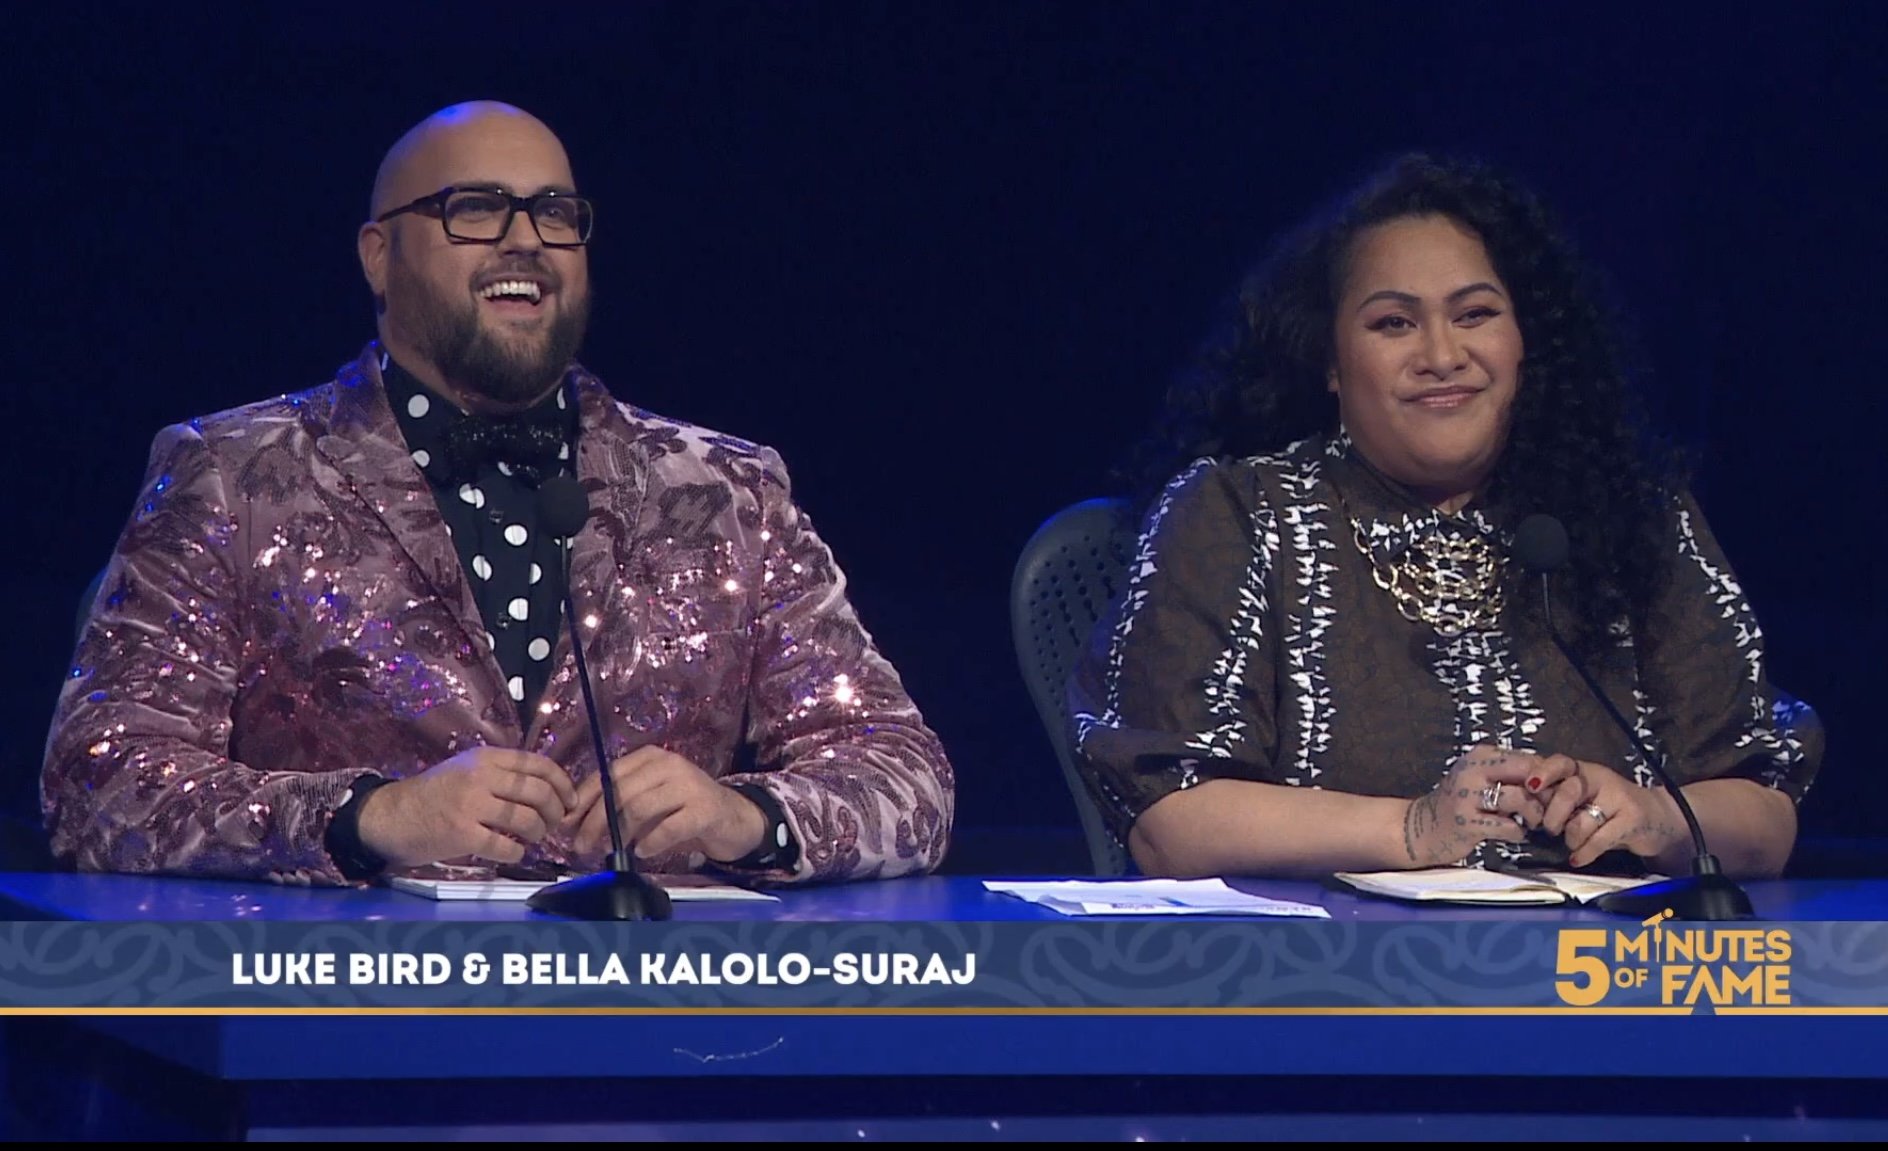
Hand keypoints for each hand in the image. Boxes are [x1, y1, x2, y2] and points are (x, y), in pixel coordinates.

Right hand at [357, 748, 577, 867]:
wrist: (392, 815)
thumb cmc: (435, 793)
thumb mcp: (468, 768)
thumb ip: (503, 773)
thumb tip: (549, 788)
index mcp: (486, 758)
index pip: (539, 764)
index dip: (563, 784)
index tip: (570, 800)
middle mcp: (481, 776)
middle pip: (539, 793)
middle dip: (555, 812)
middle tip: (553, 824)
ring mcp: (471, 805)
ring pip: (526, 819)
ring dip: (538, 833)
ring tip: (533, 838)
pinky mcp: (461, 833)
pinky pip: (505, 846)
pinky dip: (517, 852)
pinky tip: (514, 852)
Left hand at [565, 747, 766, 863]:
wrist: (735, 818)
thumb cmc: (685, 811)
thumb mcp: (650, 801)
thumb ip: (618, 805)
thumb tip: (574, 822)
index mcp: (651, 758)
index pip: (607, 775)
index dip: (583, 800)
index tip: (566, 824)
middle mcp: (669, 765)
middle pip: (619, 791)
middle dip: (593, 821)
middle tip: (581, 846)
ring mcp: (689, 785)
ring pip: (640, 807)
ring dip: (618, 833)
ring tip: (609, 851)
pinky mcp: (705, 809)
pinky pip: (669, 827)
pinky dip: (650, 842)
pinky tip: (642, 852)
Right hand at [1401, 744, 1581, 867]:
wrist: (1423, 827)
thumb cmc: (1460, 803)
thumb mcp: (1480, 778)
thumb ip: (1509, 774)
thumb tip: (1551, 779)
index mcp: (1480, 756)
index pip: (1527, 759)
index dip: (1546, 777)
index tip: (1550, 793)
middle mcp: (1472, 771)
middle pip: (1526, 772)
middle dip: (1543, 793)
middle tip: (1546, 808)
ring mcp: (1467, 796)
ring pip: (1519, 798)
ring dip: (1533, 815)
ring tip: (1530, 822)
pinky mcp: (1467, 822)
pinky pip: (1508, 826)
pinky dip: (1518, 833)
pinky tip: (1514, 834)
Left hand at [1541, 758, 1688, 868]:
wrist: (1658, 818)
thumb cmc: (1610, 809)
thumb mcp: (1584, 796)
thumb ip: (1557, 795)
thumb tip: (1521, 801)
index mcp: (1583, 771)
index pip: (1560, 763)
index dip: (1543, 773)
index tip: (1530, 787)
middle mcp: (1600, 780)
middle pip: (1567, 792)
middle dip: (1552, 817)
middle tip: (1550, 830)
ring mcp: (1618, 799)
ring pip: (1581, 821)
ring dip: (1571, 839)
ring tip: (1572, 844)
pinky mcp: (1632, 820)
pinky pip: (1598, 840)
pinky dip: (1584, 853)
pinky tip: (1578, 858)